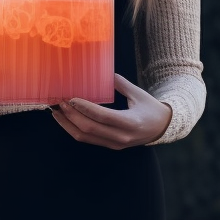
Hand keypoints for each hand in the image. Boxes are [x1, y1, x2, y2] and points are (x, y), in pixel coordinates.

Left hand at [50, 74, 171, 148]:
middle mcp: (122, 137)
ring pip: (86, 137)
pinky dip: (74, 130)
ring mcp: (115, 144)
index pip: (103, 116)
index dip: (85, 108)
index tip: (71, 98)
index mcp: (131, 122)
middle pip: (90, 129)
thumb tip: (105, 72)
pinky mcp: (110, 146)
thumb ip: (121, 84)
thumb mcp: (139, 94)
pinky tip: (66, 120)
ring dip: (68, 125)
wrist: (163, 128)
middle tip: (59, 103)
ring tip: (56, 112)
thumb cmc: (151, 109)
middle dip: (71, 116)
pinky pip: (88, 140)